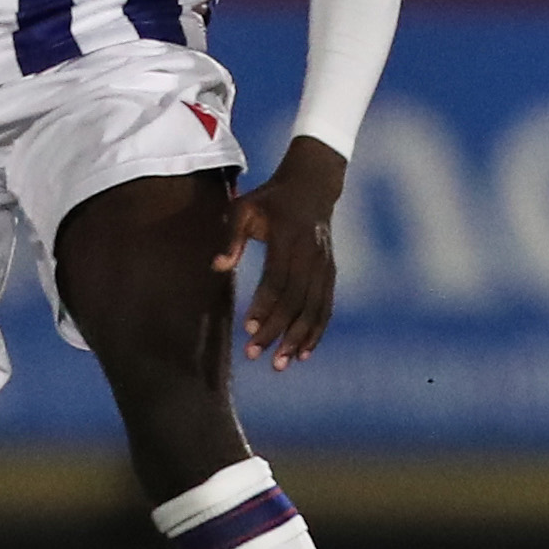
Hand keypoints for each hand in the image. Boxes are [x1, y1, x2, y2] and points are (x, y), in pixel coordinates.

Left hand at [217, 135, 345, 370]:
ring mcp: (324, 263)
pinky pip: (326, 306)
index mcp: (288, 237)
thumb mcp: (244, 208)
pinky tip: (304, 354)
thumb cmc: (269, 198)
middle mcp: (311, 253)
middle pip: (296, 300)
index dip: (264, 306)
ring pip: (314, 308)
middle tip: (255, 355)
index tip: (247, 329)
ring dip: (298, 338)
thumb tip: (217, 267)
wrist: (312, 185)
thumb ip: (231, 237)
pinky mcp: (330, 271)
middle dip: (276, 330)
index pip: (278, 279)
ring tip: (280, 363)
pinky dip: (316, 331)